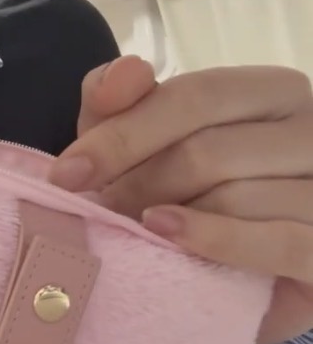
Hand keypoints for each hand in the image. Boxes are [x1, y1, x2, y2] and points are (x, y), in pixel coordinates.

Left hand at [49, 56, 312, 343]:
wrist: (248, 272)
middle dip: (137, 185)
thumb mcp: (143, 138)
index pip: (194, 97)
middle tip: (100, 213)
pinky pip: (279, 242)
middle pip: (208, 150)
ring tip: (131, 234)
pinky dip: (216, 242)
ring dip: (167, 220)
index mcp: (272, 91)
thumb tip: (125, 71)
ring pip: (236, 197)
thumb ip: (121, 99)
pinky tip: (168, 237)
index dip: (122, 134)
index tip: (65, 174)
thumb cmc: (190, 190)